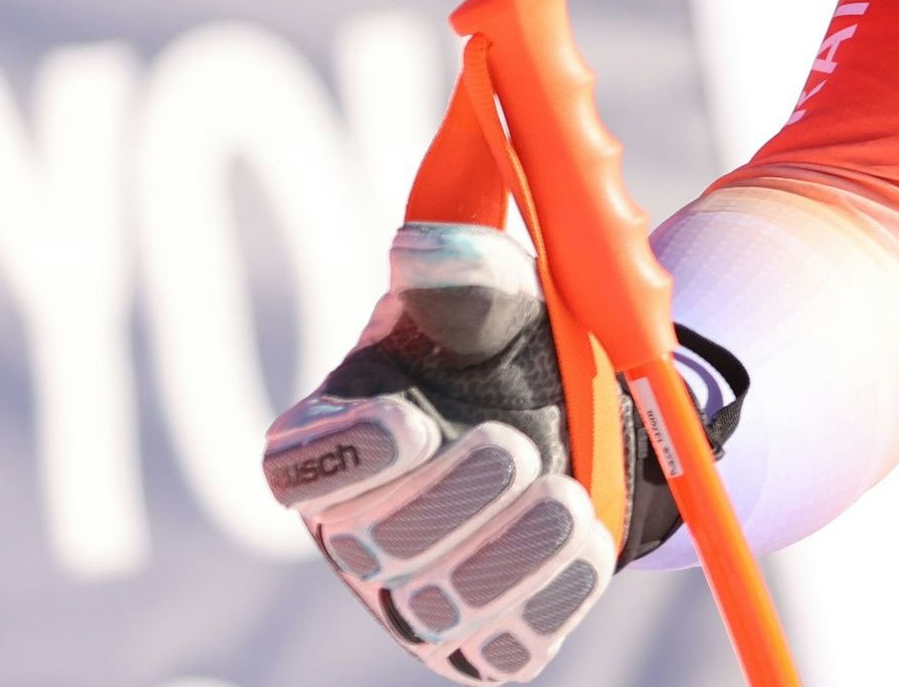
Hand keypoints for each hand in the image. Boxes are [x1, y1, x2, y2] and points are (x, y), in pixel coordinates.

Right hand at [261, 222, 738, 680]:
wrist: (598, 424)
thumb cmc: (522, 355)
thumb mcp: (504, 303)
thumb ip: (465, 281)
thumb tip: (425, 252)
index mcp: (339, 442)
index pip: (300, 467)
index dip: (347, 458)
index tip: (411, 422)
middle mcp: (360, 531)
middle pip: (374, 547)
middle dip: (453, 500)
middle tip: (517, 447)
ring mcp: (418, 598)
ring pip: (443, 607)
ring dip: (514, 550)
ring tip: (566, 495)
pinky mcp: (485, 642)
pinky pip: (508, 645)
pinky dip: (552, 595)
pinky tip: (584, 543)